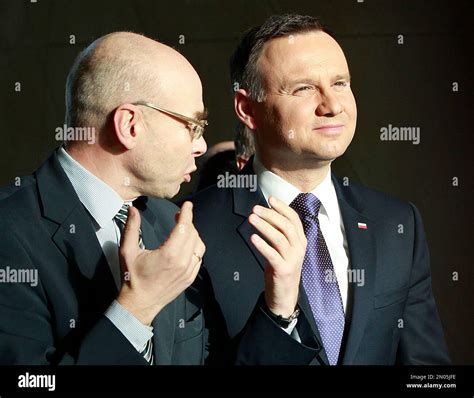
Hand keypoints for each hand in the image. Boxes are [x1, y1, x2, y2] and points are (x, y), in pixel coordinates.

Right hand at [117, 201, 204, 324]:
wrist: (139, 304)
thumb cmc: (132, 278)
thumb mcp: (127, 251)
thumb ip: (131, 227)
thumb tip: (133, 209)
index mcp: (169, 254)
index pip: (184, 227)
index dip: (187, 213)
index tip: (187, 205)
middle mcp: (182, 262)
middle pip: (192, 234)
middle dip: (187, 222)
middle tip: (179, 216)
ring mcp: (188, 271)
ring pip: (199, 245)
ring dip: (193, 234)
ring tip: (182, 229)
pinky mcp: (190, 278)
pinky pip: (199, 257)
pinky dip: (195, 247)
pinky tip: (186, 244)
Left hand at [249, 196, 306, 317]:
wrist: (285, 295)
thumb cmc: (281, 267)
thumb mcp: (283, 248)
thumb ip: (278, 232)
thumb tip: (266, 213)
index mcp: (301, 241)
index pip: (294, 219)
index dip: (282, 207)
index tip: (270, 199)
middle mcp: (299, 248)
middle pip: (286, 226)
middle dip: (270, 215)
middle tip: (255, 209)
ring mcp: (292, 260)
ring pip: (279, 238)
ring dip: (264, 226)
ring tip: (251, 219)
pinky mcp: (283, 270)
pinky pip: (272, 255)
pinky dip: (262, 245)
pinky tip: (253, 238)